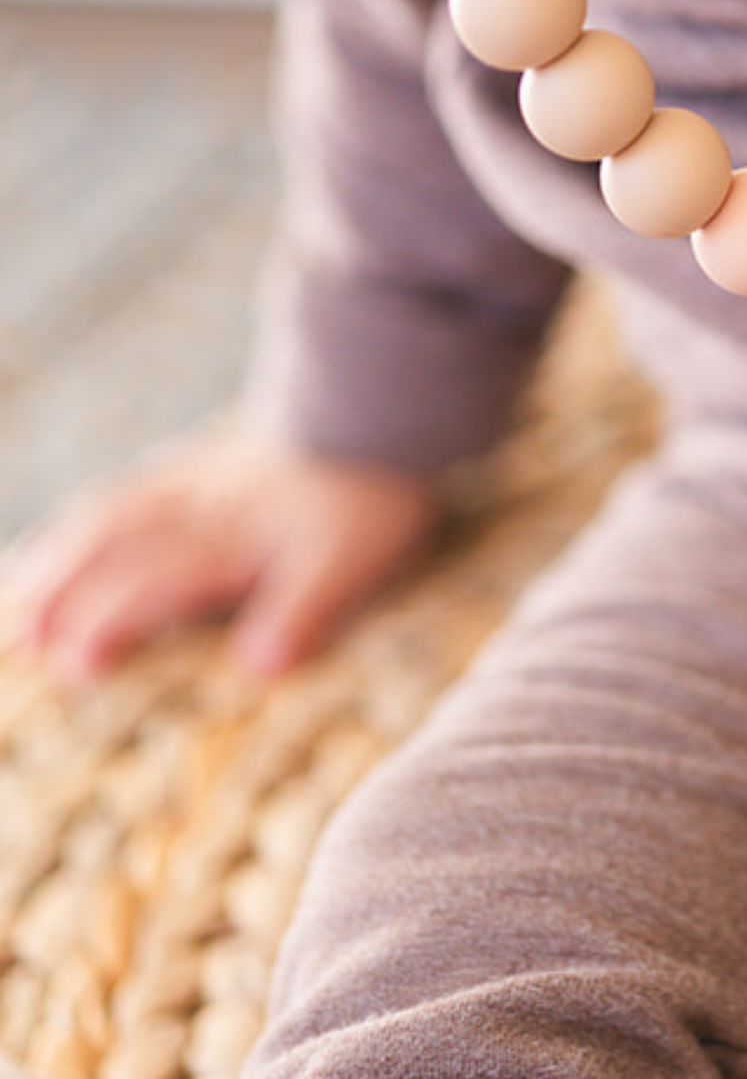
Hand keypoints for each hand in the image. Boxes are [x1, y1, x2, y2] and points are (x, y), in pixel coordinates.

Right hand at [1, 428, 436, 682]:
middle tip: (17, 639)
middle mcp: (196, 510)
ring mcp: (194, 481)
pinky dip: (89, 519)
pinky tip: (77, 532)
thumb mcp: (348, 561)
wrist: (378, 409)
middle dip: (58, 594)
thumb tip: (255, 669)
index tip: (75, 667)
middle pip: (109, 550)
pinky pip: (129, 490)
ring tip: (20, 595)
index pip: (148, 584)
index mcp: (227, 539)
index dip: (108, 624)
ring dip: (58, 556)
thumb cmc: (367, 495)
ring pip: (108, 517)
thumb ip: (300, 612)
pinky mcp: (204, 462)